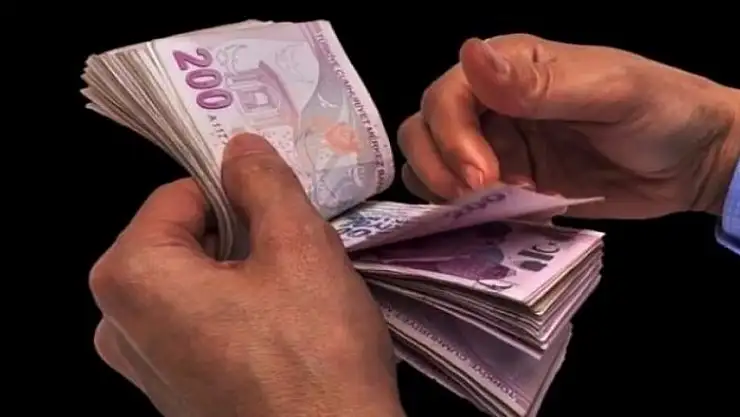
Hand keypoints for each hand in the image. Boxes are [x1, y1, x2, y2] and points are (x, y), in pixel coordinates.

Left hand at [89, 134, 404, 416]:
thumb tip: (241, 149)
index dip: (237, 192)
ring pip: (196, 281)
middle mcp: (119, 324)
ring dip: (244, 274)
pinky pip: (201, 323)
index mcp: (132, 276)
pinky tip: (284, 332)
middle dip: (241, 235)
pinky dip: (239, 312)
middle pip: (185, 239)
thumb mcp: (300, 249)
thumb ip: (264, 184)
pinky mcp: (174, 393)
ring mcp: (144, 365)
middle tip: (297, 253)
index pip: (181, 194)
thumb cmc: (314, 358)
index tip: (281, 208)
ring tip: (296, 296)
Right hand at [399, 35, 739, 217]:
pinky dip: (463, 213)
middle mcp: (492, 104)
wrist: (693, 161)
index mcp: (511, 67)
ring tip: (488, 208)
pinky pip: (461, 199)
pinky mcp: (507, 186)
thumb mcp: (608, 91)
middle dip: (438, 165)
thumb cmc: (662, 111)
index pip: (446, 94)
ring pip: (431, 164)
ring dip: (443, 191)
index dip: (450, 136)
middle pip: (423, 129)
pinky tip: (498, 218)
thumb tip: (469, 55)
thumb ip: (538, 83)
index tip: (482, 177)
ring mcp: (497, 147)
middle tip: (477, 197)